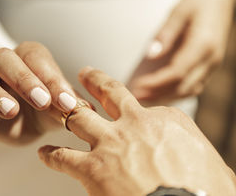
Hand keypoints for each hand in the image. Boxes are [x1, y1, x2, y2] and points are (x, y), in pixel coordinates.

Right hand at [0, 41, 88, 143]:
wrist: (22, 116)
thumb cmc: (45, 104)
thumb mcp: (59, 103)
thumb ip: (70, 104)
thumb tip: (88, 110)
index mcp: (30, 58)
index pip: (37, 58)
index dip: (52, 78)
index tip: (66, 103)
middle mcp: (4, 66)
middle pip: (3, 59)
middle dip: (23, 79)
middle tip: (41, 101)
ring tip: (10, 112)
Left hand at [38, 67, 235, 195]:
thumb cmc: (204, 193)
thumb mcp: (212, 166)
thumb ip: (196, 154)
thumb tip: (198, 162)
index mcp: (165, 119)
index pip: (149, 109)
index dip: (139, 113)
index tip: (132, 113)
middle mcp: (135, 124)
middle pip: (110, 93)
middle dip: (95, 80)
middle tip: (85, 73)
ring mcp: (111, 143)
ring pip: (80, 118)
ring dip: (66, 113)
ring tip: (57, 110)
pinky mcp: (92, 167)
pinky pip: (63, 157)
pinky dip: (51, 156)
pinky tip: (44, 155)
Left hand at [131, 0, 235, 101]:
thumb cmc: (196, 2)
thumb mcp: (178, 12)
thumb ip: (165, 34)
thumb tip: (150, 55)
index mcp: (204, 44)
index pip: (178, 72)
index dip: (157, 82)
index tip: (137, 87)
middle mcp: (211, 59)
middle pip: (184, 86)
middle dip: (158, 94)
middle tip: (135, 98)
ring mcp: (212, 65)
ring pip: (189, 90)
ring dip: (166, 97)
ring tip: (143, 99)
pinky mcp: (209, 67)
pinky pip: (193, 86)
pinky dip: (175, 92)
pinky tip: (157, 94)